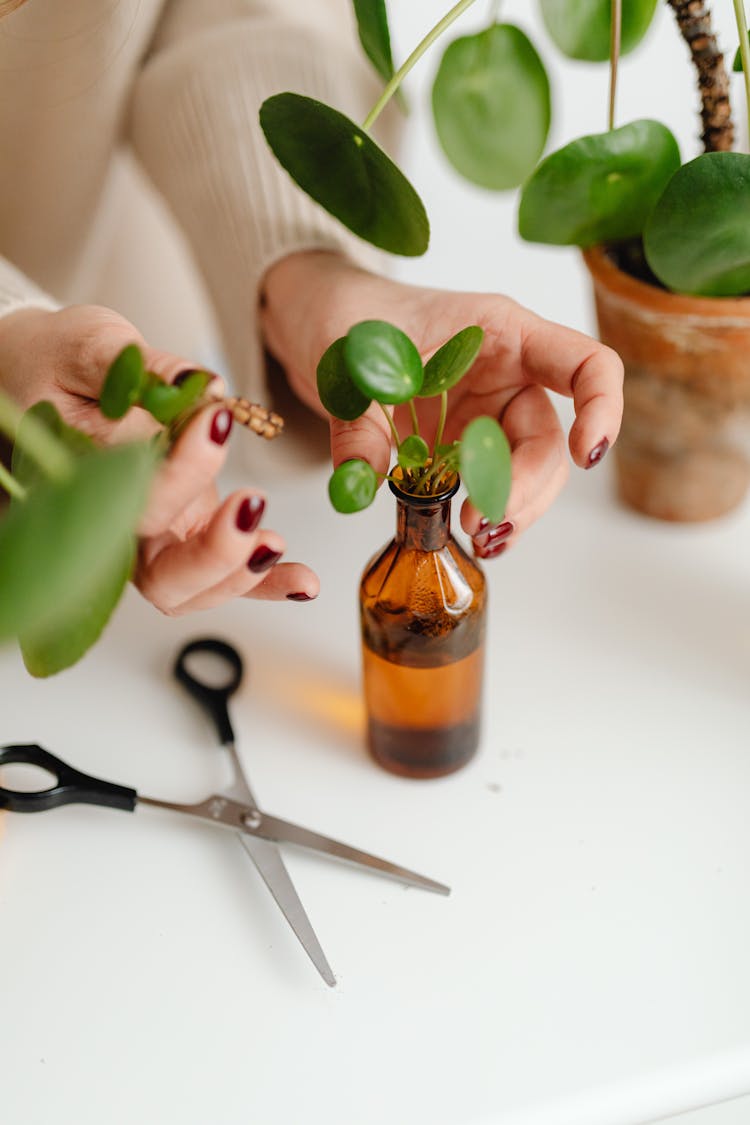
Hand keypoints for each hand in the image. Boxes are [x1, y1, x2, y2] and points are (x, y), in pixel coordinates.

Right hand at [0, 304, 317, 610]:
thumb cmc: (58, 363)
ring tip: (278, 544)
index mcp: (82, 483)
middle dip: (214, 554)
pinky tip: (303, 583)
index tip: (216, 422)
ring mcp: (152, 536)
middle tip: (252, 505)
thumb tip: (200, 383)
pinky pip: (222, 573)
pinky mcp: (184, 530)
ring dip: (243, 577)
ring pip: (192, 589)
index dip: (181, 472)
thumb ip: (140, 367)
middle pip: (162, 577)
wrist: (45, 375)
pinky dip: (265, 583)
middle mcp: (115, 526)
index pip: (135, 502)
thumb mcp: (91, 344)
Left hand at [261, 251, 623, 557]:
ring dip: (514, 510)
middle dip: (526, 487)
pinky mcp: (461, 447)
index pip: (585, 363)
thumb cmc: (347, 315)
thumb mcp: (346, 360)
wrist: (319, 323)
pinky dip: (488, 513)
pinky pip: (489, 486)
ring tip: (481, 539)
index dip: (602, 408)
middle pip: (550, 438)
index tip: (587, 456)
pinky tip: (474, 536)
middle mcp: (506, 375)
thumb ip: (357, 423)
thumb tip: (363, 482)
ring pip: (527, 471)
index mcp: (501, 333)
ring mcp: (485, 415)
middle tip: (483, 521)